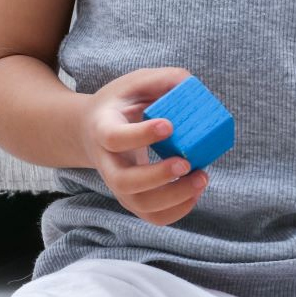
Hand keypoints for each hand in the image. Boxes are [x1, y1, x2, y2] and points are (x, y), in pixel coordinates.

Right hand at [79, 68, 206, 225]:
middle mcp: (107, 163)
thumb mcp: (136, 83)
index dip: (141, 135)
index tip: (169, 125)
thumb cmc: (122, 104)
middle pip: (125, 182)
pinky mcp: (133, 199)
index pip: (114, 138)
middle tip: (186, 163)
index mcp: (102, 129)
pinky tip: (196, 191)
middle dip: (158, 176)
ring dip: (175, 197)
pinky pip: (153, 217)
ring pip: (141, 205)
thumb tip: (192, 85)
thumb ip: (163, 79)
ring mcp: (118, 185)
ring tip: (202, 178)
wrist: (93, 130)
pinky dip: (178, 211)